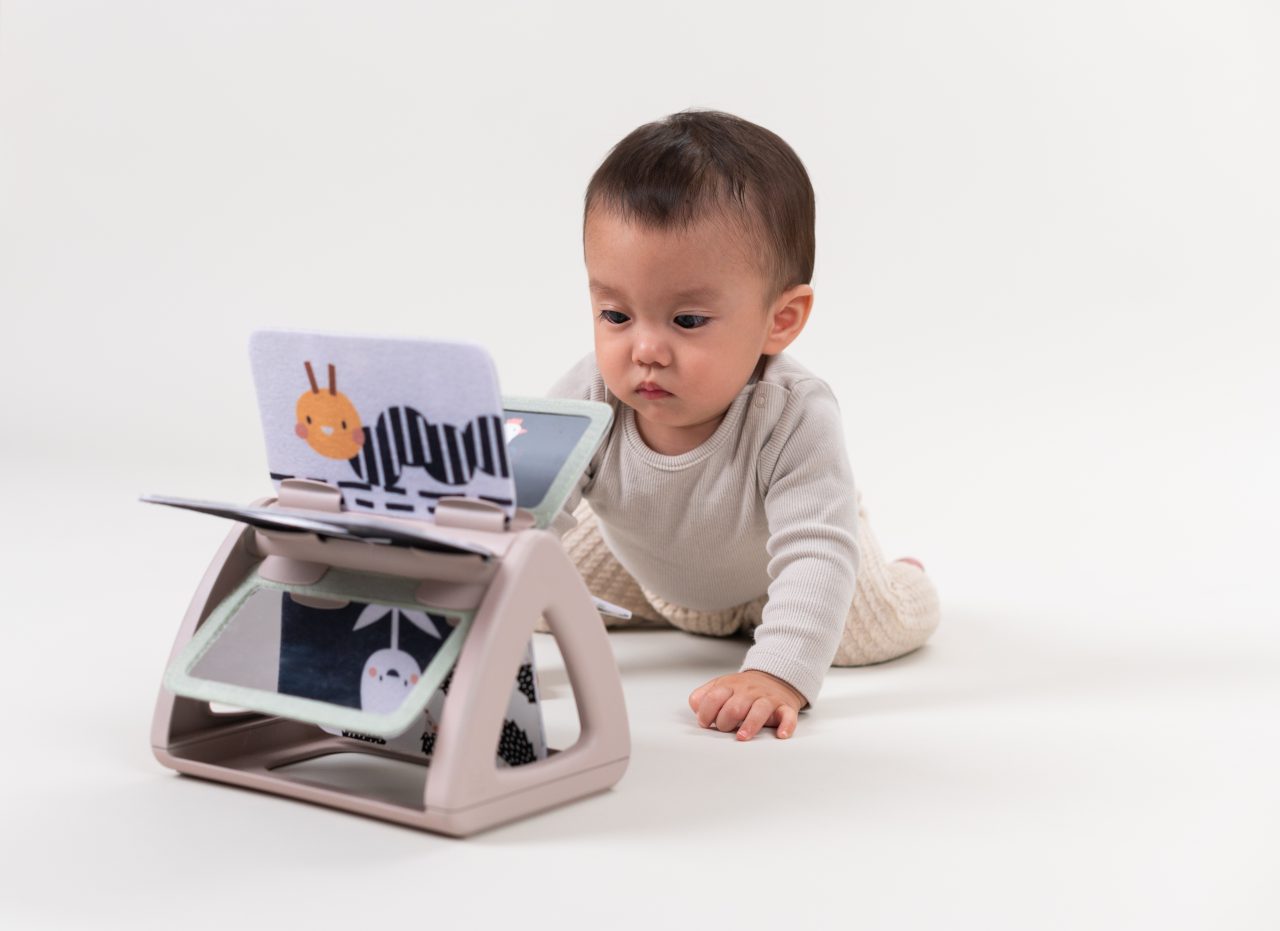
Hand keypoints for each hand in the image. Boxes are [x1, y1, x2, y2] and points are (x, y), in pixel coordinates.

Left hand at [688, 670, 806, 740]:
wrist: (775, 677)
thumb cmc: (743, 689)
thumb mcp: (721, 686)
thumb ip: (704, 696)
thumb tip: (696, 708)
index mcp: (730, 686)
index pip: (714, 697)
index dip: (706, 712)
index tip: (705, 722)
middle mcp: (749, 692)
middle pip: (735, 707)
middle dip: (726, 721)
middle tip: (725, 729)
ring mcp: (767, 699)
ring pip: (759, 710)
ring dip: (750, 725)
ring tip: (742, 737)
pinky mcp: (784, 707)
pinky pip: (788, 716)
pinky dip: (786, 726)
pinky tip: (781, 734)